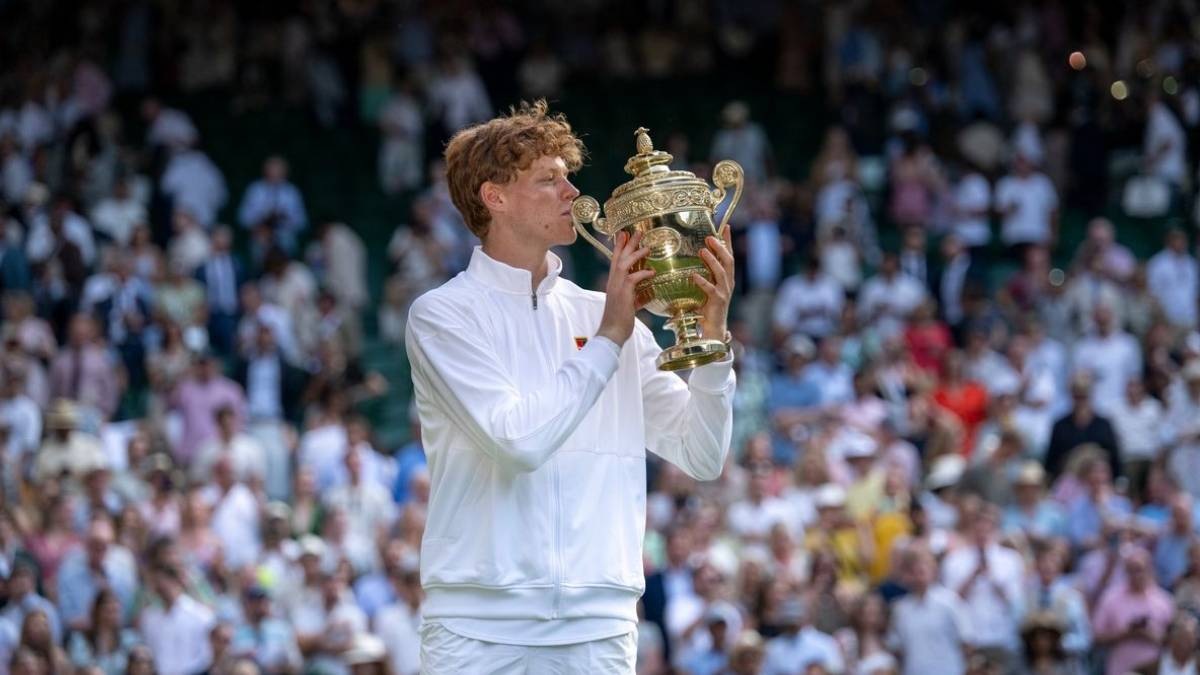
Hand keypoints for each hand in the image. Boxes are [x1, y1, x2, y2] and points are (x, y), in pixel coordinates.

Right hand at [596, 231, 654, 346]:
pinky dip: (643, 273)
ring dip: (635, 254)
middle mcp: (613, 282)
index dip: (619, 247)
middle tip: (636, 231)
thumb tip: (649, 294)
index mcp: (613, 283)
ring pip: (625, 264)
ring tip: (647, 247)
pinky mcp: (623, 293)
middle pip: (619, 257)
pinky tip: (652, 272)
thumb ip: (638, 297)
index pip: (615, 261)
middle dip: (628, 244)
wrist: (612, 332)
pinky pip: (633, 278)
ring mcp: (617, 287)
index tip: (624, 235)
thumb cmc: (620, 320)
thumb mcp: (630, 305)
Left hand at [693, 227, 734, 339]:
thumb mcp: (706, 288)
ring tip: (702, 251)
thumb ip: (704, 274)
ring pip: (722, 272)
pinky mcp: (717, 301)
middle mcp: (728, 283)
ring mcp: (724, 292)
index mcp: (726, 278)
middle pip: (728, 261)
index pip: (729, 256)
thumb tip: (693, 261)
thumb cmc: (707, 308)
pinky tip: (694, 275)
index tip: (726, 226)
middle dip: (720, 247)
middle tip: (710, 237)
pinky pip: (710, 289)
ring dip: (712, 260)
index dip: (727, 241)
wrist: (713, 329)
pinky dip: (702, 281)